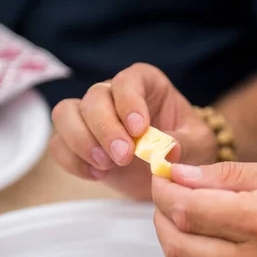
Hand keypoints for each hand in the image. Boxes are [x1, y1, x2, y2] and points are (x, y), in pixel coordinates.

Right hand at [50, 63, 215, 199]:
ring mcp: (91, 117)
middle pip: (93, 98)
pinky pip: (58, 145)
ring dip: (81, 141)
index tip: (139, 129)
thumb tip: (166, 149)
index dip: (129, 102)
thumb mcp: (198, 144)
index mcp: (145, 84)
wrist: (171, 170)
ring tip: (106, 166)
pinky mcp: (77, 142)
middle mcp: (113, 94)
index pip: (128, 81)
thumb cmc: (188, 147)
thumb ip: (184, 142)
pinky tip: (97, 175)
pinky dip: (72, 161)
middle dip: (105, 128)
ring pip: (66, 114)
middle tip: (123, 157)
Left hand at [151, 161, 256, 256]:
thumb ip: (229, 176)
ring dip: (176, 242)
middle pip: (177, 247)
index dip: (164, 191)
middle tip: (168, 198)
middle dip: (160, 217)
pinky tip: (216, 243)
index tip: (162, 178)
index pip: (189, 209)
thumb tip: (183, 174)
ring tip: (190, 219)